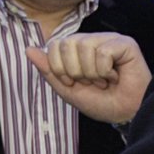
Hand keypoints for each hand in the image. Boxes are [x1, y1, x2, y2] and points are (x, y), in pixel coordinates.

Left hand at [25, 33, 152, 122]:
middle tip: (90, 82)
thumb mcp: (67, 89)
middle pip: (66, 44)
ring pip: (84, 46)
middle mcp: (91, 40)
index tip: (73, 83)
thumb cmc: (100, 102)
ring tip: (104, 80)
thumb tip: (28, 49)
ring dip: (91, 73)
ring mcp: (108, 39)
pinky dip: (105, 71)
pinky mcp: (124, 43)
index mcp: (75, 49)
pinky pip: (103, 52)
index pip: (54, 45)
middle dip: (75, 71)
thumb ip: (48, 70)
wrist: (125, 114)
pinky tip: (116, 76)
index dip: (59, 69)